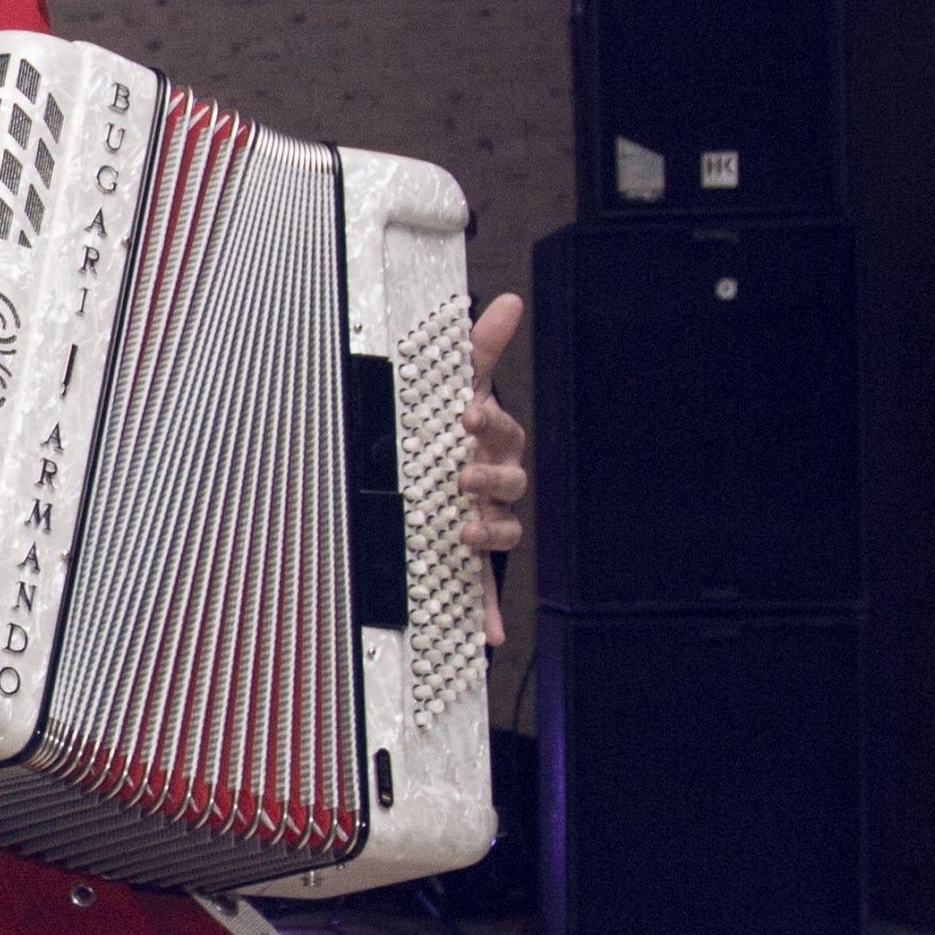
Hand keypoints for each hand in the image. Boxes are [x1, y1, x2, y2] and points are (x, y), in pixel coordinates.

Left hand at [458, 291, 529, 643]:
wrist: (424, 472)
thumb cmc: (444, 429)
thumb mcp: (455, 385)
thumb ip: (480, 347)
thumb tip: (509, 301)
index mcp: (489, 443)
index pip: (500, 431)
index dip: (489, 424)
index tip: (467, 414)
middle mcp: (492, 484)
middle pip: (509, 484)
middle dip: (489, 480)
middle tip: (462, 475)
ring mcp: (483, 520)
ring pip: (502, 531)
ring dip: (489, 534)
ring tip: (463, 532)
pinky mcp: (468, 558)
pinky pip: (485, 590)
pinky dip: (487, 614)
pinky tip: (488, 633)